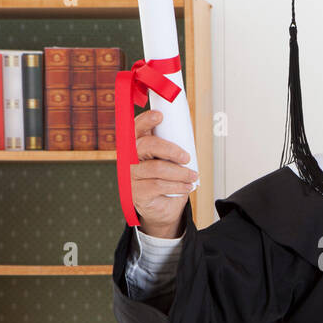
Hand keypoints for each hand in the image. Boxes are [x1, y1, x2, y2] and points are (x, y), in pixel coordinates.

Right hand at [131, 109, 197, 237]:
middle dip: (170, 149)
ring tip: (192, 175)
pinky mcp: (136, 192)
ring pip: (157, 168)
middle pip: (146, 146)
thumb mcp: (170, 159)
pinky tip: (186, 186)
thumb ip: (172, 144)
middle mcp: (130, 158)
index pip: (136, 128)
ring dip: (180, 172)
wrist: (162, 207)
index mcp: (137, 144)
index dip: (145, 120)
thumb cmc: (166, 178)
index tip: (160, 116)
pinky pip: (159, 186)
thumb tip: (186, 131)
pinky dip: (177, 186)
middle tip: (186, 157)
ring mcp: (131, 175)